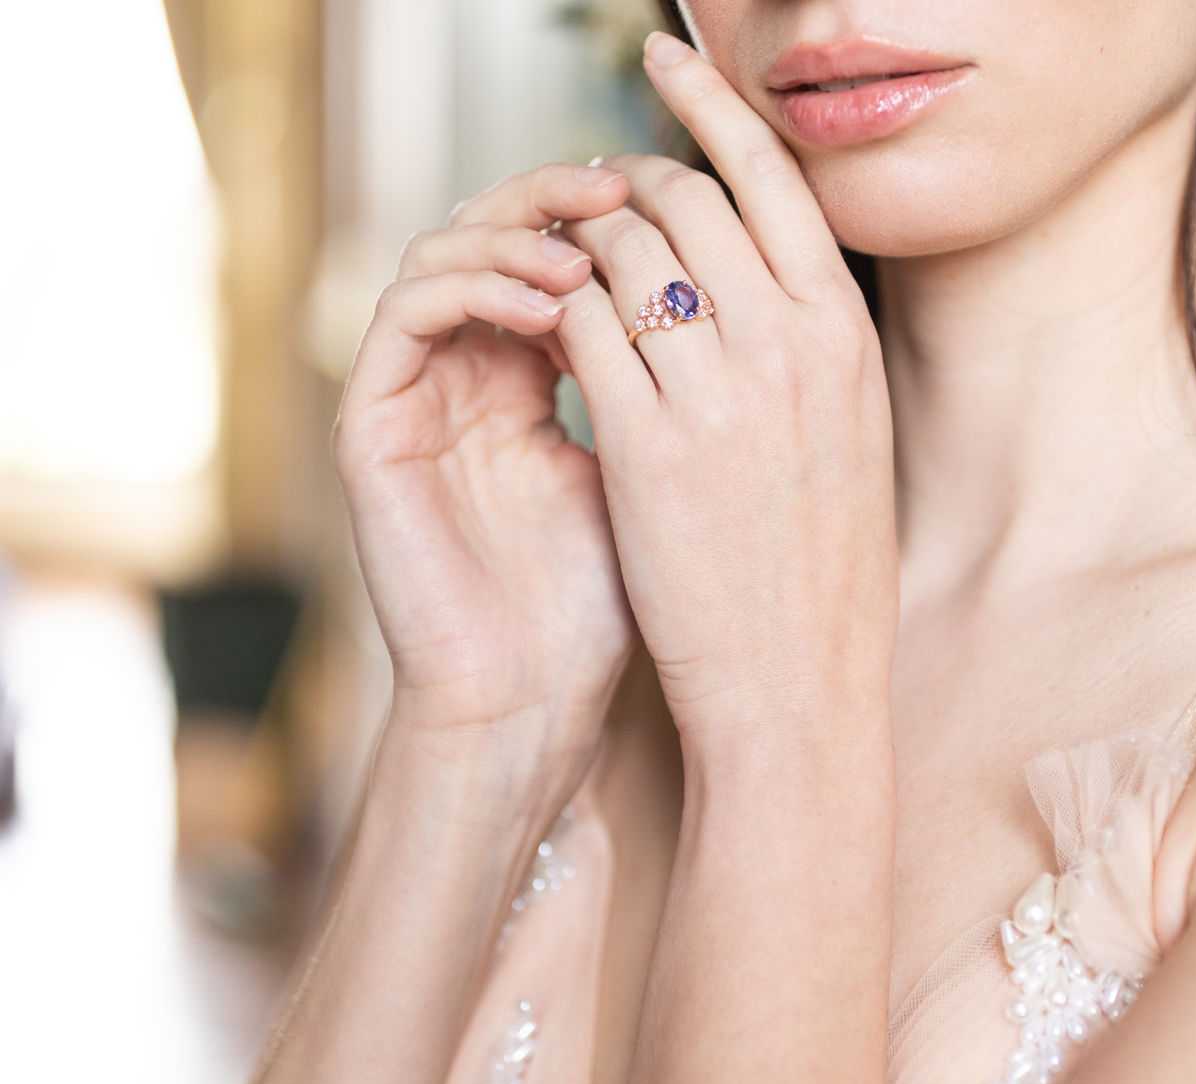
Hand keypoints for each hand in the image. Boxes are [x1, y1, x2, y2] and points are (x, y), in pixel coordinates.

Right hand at [332, 162, 639, 774]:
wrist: (536, 702)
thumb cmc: (614, 602)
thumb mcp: (659, 470)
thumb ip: (670, 382)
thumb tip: (740, 288)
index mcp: (530, 377)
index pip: (557, 253)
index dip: (612, 213)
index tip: (685, 195)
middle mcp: (464, 374)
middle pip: (495, 234)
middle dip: (560, 199)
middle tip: (625, 183)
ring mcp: (412, 396)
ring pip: (442, 255)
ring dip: (517, 239)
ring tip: (590, 254)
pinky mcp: (370, 427)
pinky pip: (403, 315)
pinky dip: (472, 291)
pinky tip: (548, 307)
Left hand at [546, 33, 898, 747]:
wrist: (798, 681)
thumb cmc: (820, 565)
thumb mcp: (847, 430)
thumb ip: (803, 338)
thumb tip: (747, 259)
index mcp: (844, 334)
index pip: (771, 176)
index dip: (709, 103)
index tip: (665, 55)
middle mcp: (788, 343)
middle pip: (683, 198)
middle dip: (624, 187)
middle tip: (594, 205)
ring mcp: (717, 390)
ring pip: (618, 251)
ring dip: (578, 248)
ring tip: (565, 273)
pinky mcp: (645, 443)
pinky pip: (577, 327)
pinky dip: (552, 313)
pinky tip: (546, 332)